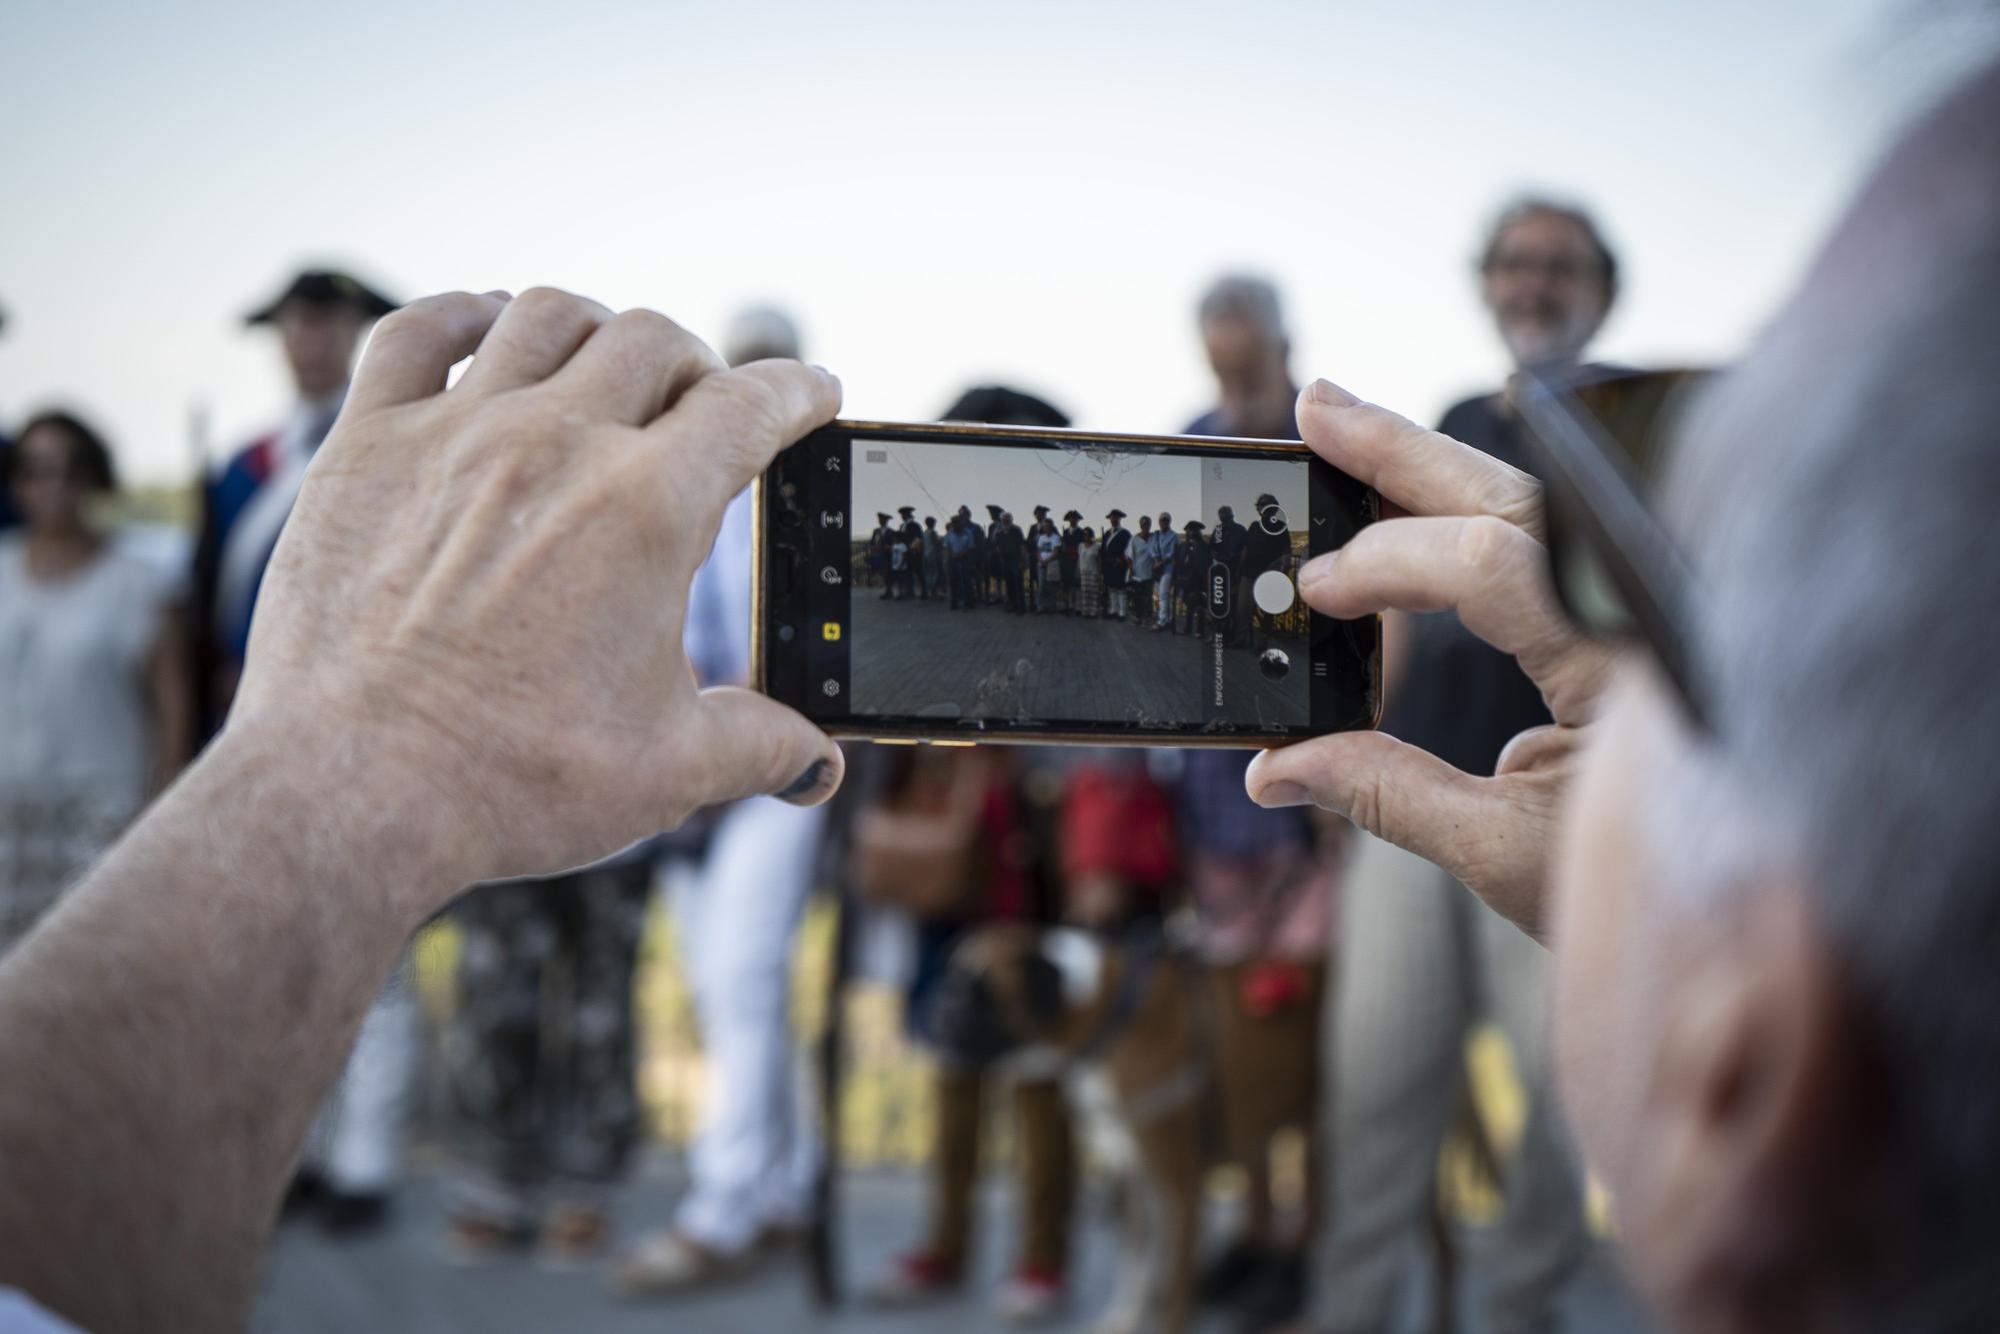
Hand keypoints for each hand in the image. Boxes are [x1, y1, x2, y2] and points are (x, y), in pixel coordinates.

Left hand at [230, 288, 845, 898]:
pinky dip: (463, 316)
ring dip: (596, 332)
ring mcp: (456, 434)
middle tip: (701, 410)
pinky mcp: (368, 446)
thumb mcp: (669, 768)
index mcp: (647, 509)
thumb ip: (760, 744)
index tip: (811, 394)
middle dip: (698, 367)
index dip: (797, 392)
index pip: (750, 406)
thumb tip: (816, 760)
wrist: (354, 790)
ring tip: (605, 368)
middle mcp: (556, 445)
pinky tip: (486, 332)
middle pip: (655, 341)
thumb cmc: (512, 778)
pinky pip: (416, 331)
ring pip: (547, 317)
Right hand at [1244, 380, 1616, 938]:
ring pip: (1529, 500)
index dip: (1391, 563)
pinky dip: (1464, 509)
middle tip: (1316, 410)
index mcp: (1625, 661)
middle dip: (1407, 449)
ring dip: (1429, 465)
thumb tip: (1276, 768)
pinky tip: (1403, 492)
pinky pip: (1541, 535)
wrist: (1741, 905)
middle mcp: (1640, 610)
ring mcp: (1636, 605)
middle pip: (1517, 493)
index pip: (1495, 563)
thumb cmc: (1640, 884)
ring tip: (1338, 427)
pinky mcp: (1619, 615)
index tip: (1316, 589)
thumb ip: (1388, 795)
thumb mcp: (1505, 852)